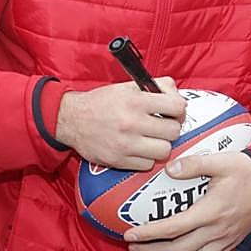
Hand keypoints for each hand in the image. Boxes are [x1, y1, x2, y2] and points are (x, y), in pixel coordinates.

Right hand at [54, 78, 184, 170]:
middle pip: (173, 131)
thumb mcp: (126, 86)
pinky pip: (147, 164)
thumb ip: (153, 87)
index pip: (176, 106)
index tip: (174, 111)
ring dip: (160, 145)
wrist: (72, 119)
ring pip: (164, 151)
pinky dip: (146, 158)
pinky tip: (138, 148)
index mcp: (135, 100)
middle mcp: (131, 122)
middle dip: (171, 127)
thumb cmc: (101, 102)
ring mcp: (125, 144)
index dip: (179, 108)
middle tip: (163, 125)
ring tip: (151, 138)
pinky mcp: (118, 161)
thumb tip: (176, 95)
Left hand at [124, 152, 250, 250]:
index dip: (149, 234)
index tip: (130, 234)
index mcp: (211, 212)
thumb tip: (169, 168)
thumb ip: (193, 164)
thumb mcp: (221, 161)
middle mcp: (217, 231)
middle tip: (133, 245)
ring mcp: (225, 240)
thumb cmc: (247, 171)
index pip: (173, 228)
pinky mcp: (231, 243)